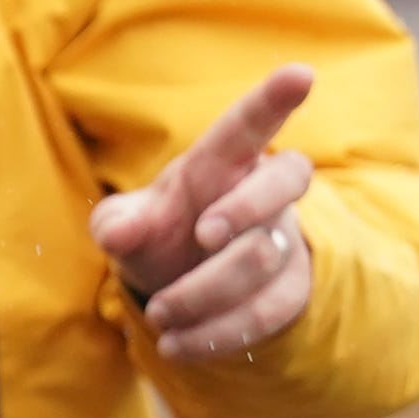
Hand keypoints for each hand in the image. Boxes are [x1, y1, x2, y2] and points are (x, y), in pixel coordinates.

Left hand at [88, 65, 316, 361]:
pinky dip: (220, 333)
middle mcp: (261, 191)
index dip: (272, 101)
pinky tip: (179, 345)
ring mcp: (283, 239)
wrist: (174, 286)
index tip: (301, 72)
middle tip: (202, 235)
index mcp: (218, 163)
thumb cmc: (153, 236)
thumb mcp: (124, 227)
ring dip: (207, 292)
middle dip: (245, 206)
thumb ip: (118, 225)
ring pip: (265, 258)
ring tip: (159, 315)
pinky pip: (269, 312)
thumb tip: (117, 236)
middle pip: (284, 180)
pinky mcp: (291, 289)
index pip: (246, 127)